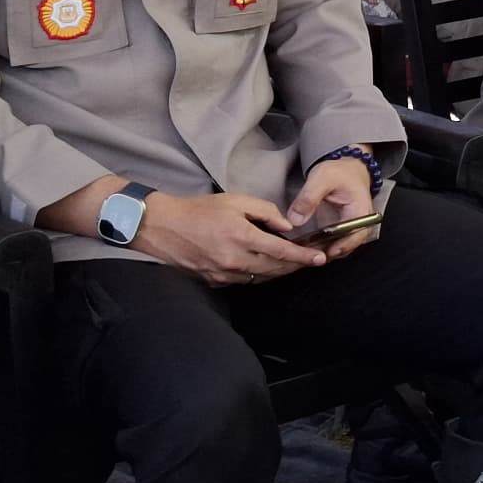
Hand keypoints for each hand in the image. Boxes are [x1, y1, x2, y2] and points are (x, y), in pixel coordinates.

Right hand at [133, 188, 329, 284]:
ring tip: (291, 263)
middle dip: (295, 266)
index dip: (303, 257)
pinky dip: (259, 275)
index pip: (281, 252)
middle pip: (275, 269)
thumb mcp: (235, 200)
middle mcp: (235, 260)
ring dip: (279, 272)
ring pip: (261, 278)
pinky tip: (265, 266)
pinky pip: (245, 281)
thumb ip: (265, 211)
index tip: (319, 258)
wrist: (163, 227)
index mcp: (241, 236)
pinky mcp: (215, 282)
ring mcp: (224, 274)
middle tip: (310, 260)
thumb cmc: (198, 210)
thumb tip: (286, 226)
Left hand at [286, 153, 381, 257]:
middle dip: (328, 252)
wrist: (347, 170)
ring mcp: (352, 229)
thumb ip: (309, 198)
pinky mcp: (343, 230)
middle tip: (307, 254)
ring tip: (304, 251)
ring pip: (340, 248)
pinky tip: (308, 245)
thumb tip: (296, 220)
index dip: (340, 246)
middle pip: (347, 246)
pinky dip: (322, 246)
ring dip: (324, 251)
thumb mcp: (322, 178)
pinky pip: (334, 243)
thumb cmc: (340, 172)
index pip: (355, 236)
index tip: (325, 251)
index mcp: (361, 212)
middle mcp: (360, 224)